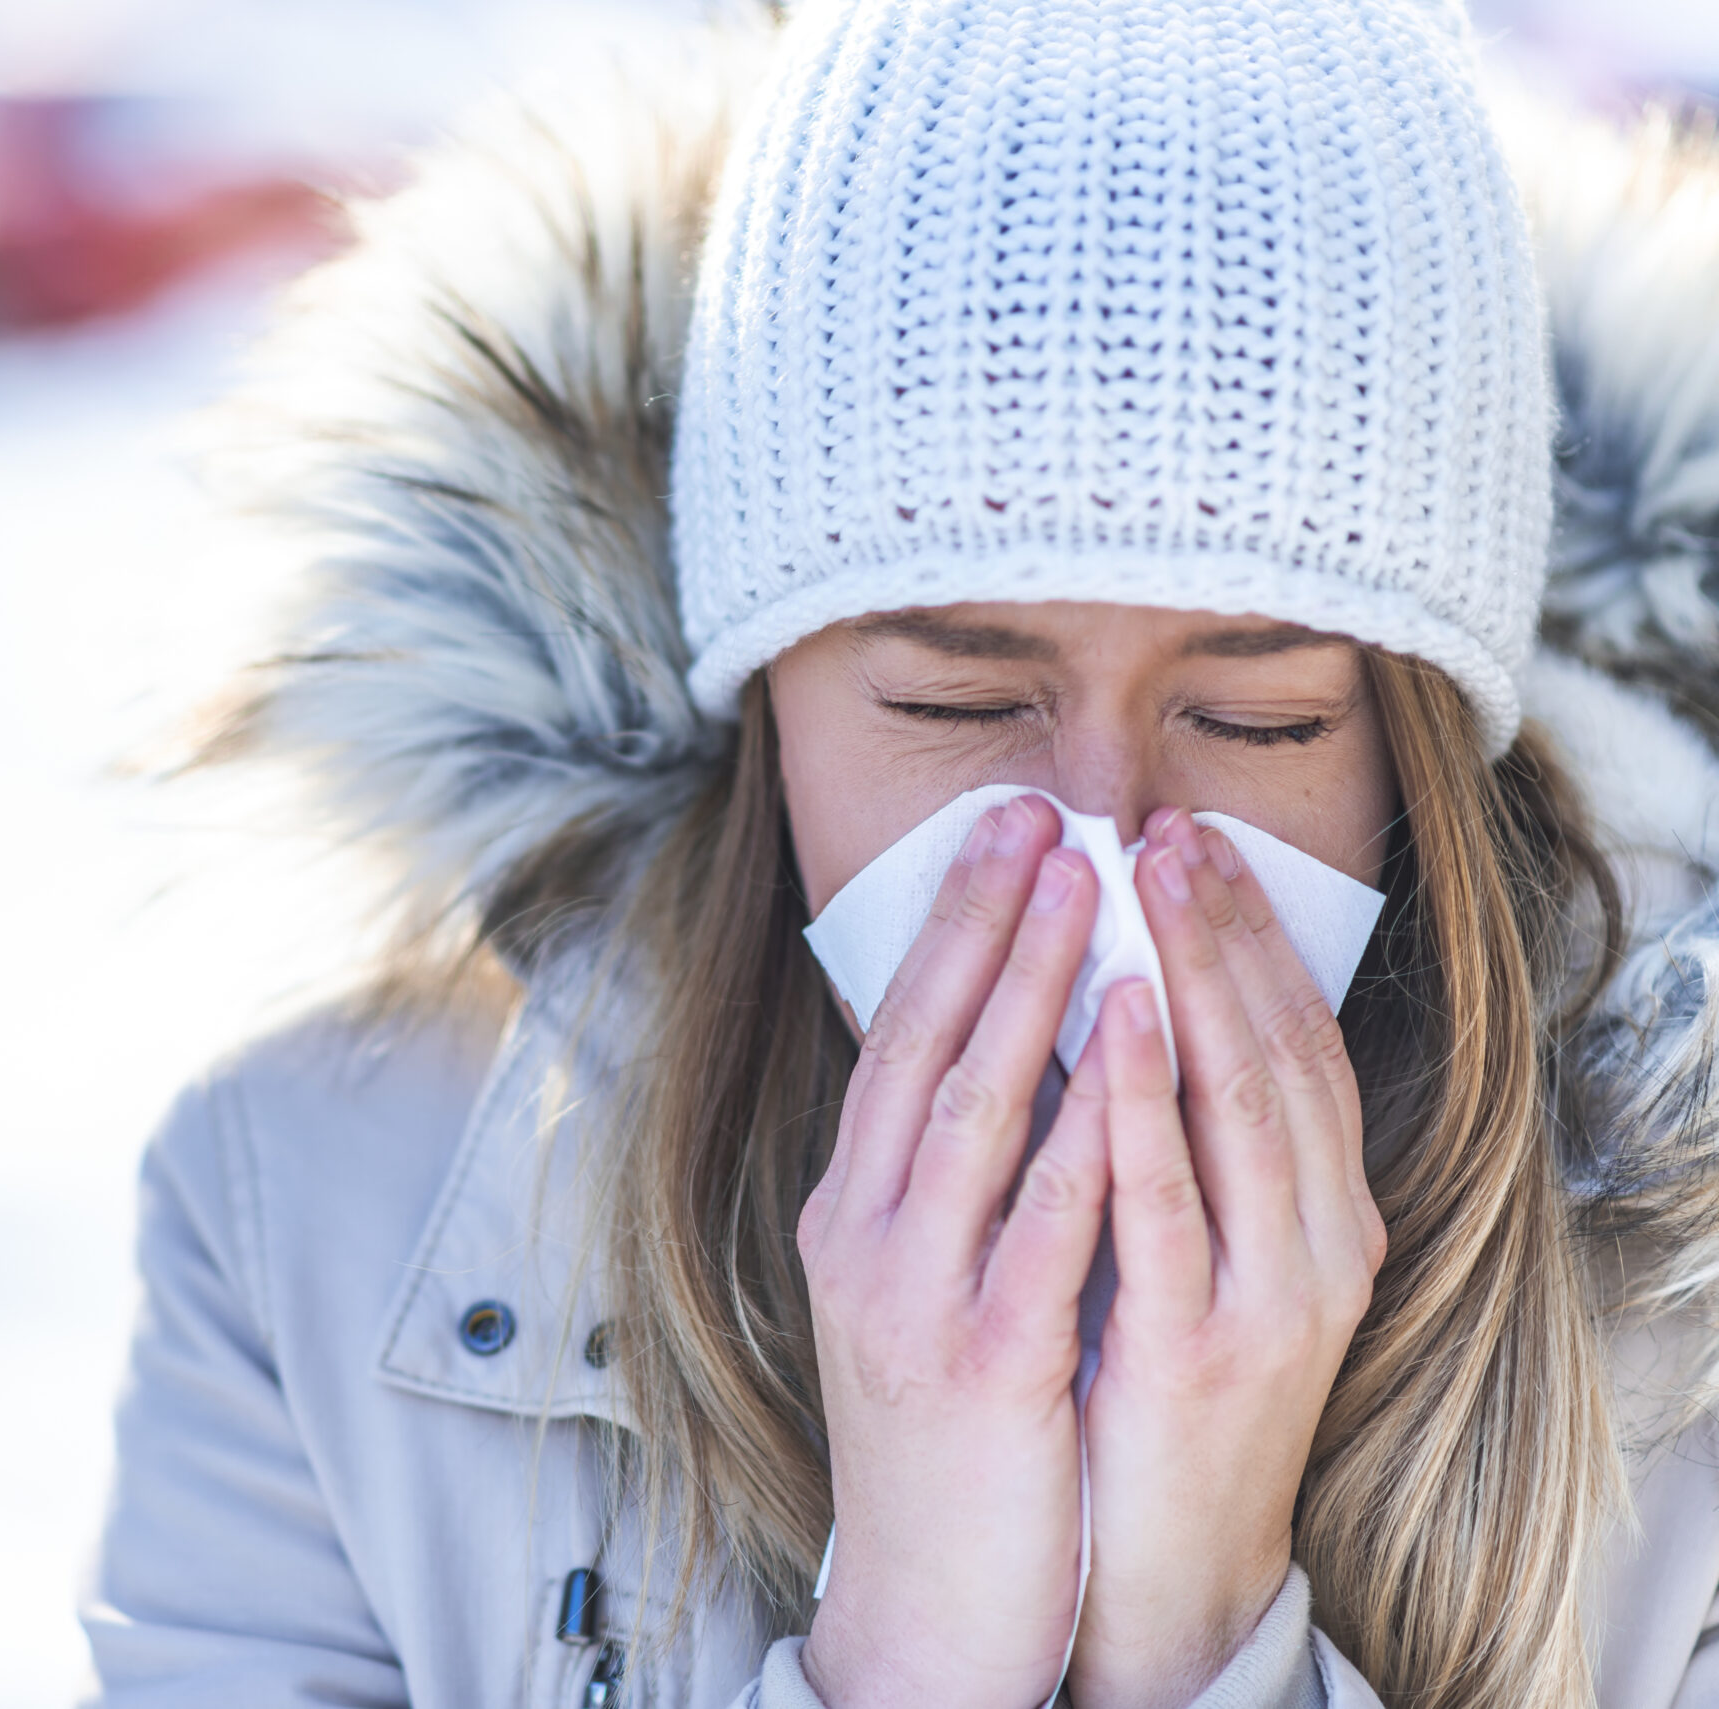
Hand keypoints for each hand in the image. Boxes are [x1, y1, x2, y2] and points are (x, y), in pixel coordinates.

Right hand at [797, 794, 1109, 1708]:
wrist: (927, 1599)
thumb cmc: (942, 1436)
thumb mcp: (910, 1289)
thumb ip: (940, 1182)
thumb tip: (1002, 1052)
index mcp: (849, 1212)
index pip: (892, 1038)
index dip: (948, 929)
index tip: (1004, 834)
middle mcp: (865, 1237)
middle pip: (922, 1045)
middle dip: (987, 921)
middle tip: (1041, 815)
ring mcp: (916, 1296)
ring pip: (972, 1110)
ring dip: (1033, 987)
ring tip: (1088, 889)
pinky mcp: (985, 1362)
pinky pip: (1040, 1226)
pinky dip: (1080, 1126)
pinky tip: (1120, 1051)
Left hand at [1065, 812, 1386, 1707]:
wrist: (1167, 1567)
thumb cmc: (1160, 1389)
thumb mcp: (1195, 1251)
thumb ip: (1179, 1145)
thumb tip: (1115, 1004)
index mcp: (1319, 1213)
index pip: (1293, 1039)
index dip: (1249, 933)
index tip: (1190, 834)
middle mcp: (1318, 1241)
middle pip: (1276, 1048)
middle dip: (1223, 927)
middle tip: (1167, 821)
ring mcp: (1268, 1295)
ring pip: (1241, 1104)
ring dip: (1194, 978)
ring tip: (1145, 876)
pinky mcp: (1200, 1347)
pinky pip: (1168, 1200)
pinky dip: (1143, 1100)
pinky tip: (1114, 1014)